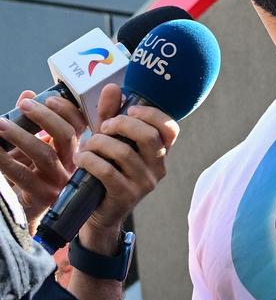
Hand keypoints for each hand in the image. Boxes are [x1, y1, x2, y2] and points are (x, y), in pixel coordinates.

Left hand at [0, 90, 86, 228]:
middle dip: (45, 117)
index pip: (79, 125)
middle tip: (24, 105)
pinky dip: (5, 161)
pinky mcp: (40, 198)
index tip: (47, 97)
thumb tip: (26, 94)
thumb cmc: (34, 177)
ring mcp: (57, 183)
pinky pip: (21, 175)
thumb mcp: (38, 149)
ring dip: (20, 136)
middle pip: (65, 136)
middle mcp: (70, 166)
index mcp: (74, 151)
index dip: (66, 109)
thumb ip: (35, 123)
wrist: (29, 222)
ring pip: (43, 154)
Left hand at [73, 83, 178, 249]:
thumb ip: (112, 114)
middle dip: (121, 124)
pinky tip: (81, 158)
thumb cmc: (107, 169)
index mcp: (160, 151)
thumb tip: (113, 87)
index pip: (170, 129)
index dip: (152, 115)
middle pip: (148, 136)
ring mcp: (144, 184)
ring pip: (124, 152)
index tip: (130, 109)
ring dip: (99, 143)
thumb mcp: (110, 140)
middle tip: (104, 126)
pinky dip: (90, 160)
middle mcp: (158, 167)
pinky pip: (108, 171)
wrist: (99, 213)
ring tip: (87, 144)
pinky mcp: (126, 196)